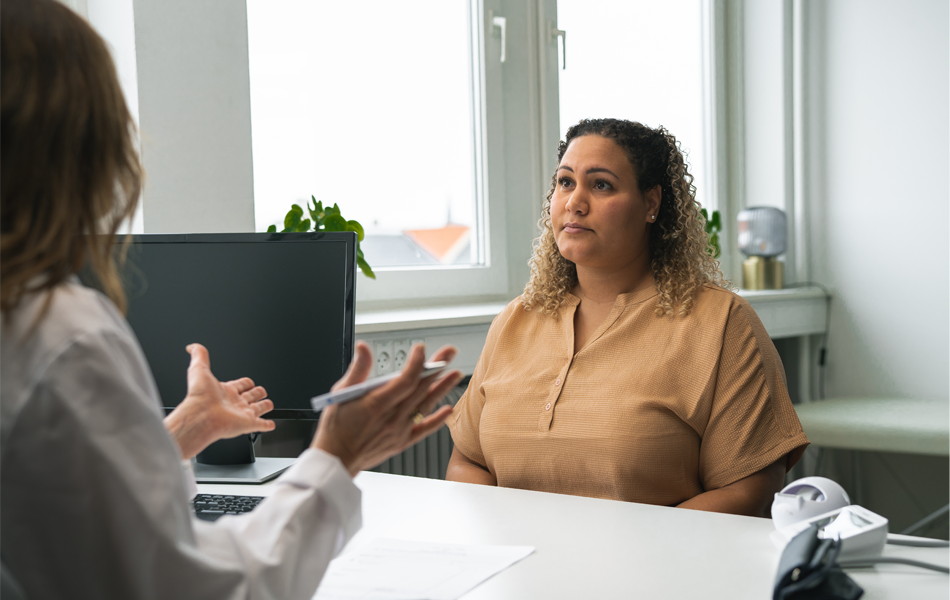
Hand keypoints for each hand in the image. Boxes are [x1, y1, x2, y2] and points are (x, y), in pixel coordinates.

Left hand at [163, 343, 275, 459]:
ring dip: (264, 406)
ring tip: (268, 405)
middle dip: (257, 392)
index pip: (241, 384)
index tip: (249, 382)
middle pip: (251, 395)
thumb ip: (199, 356)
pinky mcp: (248, 424)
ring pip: (258, 409)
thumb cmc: (200, 395)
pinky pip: (261, 424)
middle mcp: (235, 402)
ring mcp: (242, 414)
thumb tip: (191, 347)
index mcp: (226, 391)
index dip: (246, 382)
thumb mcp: (199, 369)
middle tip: (261, 391)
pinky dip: (267, 425)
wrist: (202, 416)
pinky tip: (270, 425)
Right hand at [312, 341, 462, 476]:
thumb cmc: (336, 429)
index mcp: (377, 403)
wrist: (337, 460)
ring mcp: (399, 430)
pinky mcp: (401, 441)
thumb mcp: (340, 394)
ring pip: (426, 405)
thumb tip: (364, 348)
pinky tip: (448, 409)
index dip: (417, 363)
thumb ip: (357, 369)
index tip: (421, 349)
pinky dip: (437, 419)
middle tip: (449, 353)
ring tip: (455, 374)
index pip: (406, 379)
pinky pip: (424, 430)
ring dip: (442, 389)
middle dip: (437, 368)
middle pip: (420, 388)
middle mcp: (392, 417)